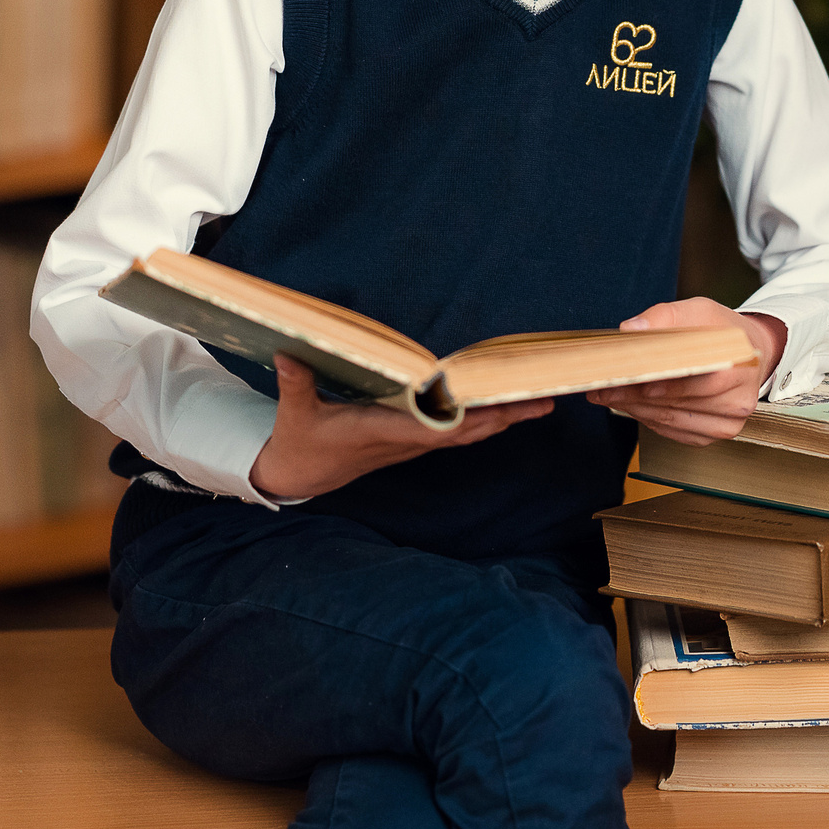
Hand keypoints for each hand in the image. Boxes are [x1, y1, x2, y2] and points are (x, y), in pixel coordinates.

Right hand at [248, 355, 554, 500]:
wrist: (299, 476)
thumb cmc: (300, 442)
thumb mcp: (294, 412)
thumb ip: (295, 383)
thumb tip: (288, 352)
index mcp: (378, 432)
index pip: (426, 428)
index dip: (459, 420)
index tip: (490, 411)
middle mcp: (403, 440)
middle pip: (461, 432)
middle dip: (500, 417)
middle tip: (540, 402)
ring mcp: (410, 443)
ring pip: (464, 434)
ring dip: (500, 419)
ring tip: (536, 404)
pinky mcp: (411, 441)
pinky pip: (455, 433)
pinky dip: (481, 421)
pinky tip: (504, 411)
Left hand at [585, 299, 786, 445]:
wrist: (750, 354)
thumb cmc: (722, 332)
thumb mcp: (699, 311)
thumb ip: (665, 317)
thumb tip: (631, 330)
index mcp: (739, 367)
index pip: (691, 380)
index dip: (654, 381)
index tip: (620, 376)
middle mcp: (738, 401)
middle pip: (675, 403)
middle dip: (632, 394)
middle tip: (599, 386)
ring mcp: (727, 423)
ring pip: (669, 420)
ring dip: (634, 408)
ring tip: (605, 394)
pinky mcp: (713, 435)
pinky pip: (672, 431)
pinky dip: (647, 418)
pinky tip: (629, 404)